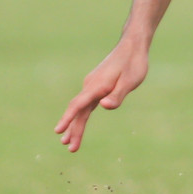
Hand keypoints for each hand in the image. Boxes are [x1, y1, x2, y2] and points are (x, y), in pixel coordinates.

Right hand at [55, 36, 149, 151]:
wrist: (133, 45)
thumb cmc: (134, 64)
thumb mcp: (130, 81)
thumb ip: (117, 95)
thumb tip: (103, 106)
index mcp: (96, 86)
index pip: (78, 105)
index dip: (68, 119)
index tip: (58, 131)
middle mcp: (90, 85)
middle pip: (78, 110)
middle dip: (73, 129)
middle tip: (70, 148)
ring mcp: (92, 85)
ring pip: (81, 107)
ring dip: (75, 124)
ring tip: (67, 141)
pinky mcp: (97, 85)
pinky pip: (85, 103)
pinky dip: (81, 114)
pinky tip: (78, 122)